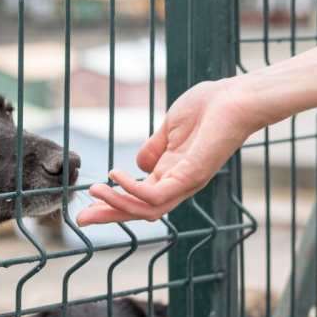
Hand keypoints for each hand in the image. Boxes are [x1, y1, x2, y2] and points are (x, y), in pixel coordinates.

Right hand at [76, 78, 259, 225]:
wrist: (236, 97)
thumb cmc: (208, 107)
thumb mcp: (170, 129)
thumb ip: (154, 148)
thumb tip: (137, 164)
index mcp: (171, 174)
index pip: (138, 198)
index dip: (112, 203)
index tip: (87, 206)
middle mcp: (178, 184)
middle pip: (139, 211)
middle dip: (108, 216)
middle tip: (81, 219)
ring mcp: (186, 183)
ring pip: (146, 209)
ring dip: (116, 204)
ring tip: (94, 191)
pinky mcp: (191, 176)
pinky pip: (156, 195)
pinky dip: (132, 189)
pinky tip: (117, 175)